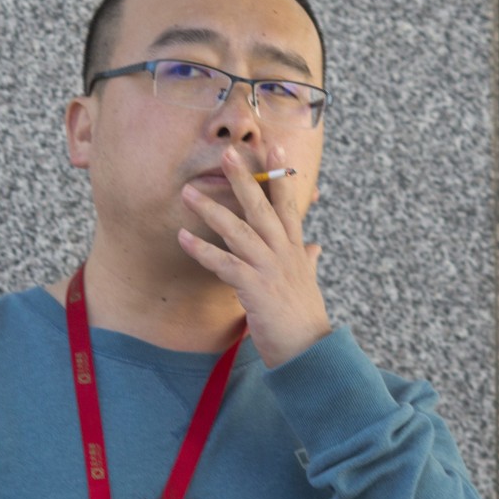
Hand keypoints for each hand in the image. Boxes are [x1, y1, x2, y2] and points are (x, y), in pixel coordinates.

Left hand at [178, 145, 331, 366]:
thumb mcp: (308, 283)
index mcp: (296, 249)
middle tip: (226, 152)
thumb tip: (316, 247)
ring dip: (211, 210)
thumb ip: (309, 261)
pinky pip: (225, 264)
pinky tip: (183, 238)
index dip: (280, 174)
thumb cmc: (305, 318)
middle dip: (244, 179)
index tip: (273, 145)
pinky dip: (202, 250)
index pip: (288, 203)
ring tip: (187, 192)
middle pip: (262, 208)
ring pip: (239, 231)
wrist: (310, 353)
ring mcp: (271, 270)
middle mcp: (284, 253)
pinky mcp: (256, 289)